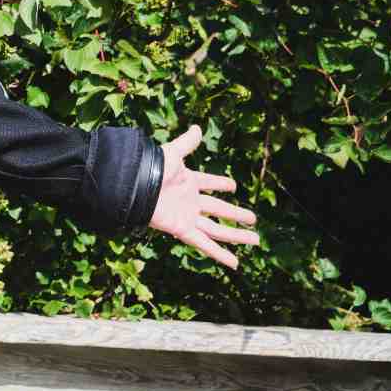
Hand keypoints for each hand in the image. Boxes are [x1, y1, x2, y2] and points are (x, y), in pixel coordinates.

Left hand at [148, 125, 259, 269]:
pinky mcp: (182, 230)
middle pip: (219, 210)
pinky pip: (205, 244)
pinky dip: (219, 254)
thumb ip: (186, 143)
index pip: (209, 183)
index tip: (233, 187)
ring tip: (256, 240)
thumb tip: (197, 127)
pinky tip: (235, 263)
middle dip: (236, 214)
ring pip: (217, 230)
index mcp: (188, 181)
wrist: (134, 185)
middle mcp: (189, 201)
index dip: (220, 184)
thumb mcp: (173, 153)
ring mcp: (187, 217)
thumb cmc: (151, 168)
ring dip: (236, 236)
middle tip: (253, 219)